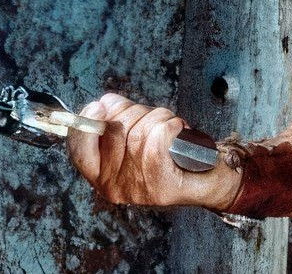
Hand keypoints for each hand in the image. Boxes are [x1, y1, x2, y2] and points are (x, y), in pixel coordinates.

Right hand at [66, 93, 240, 210]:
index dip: (85, 123)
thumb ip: (116, 119)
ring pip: (138, 133)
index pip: (78, 149)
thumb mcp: (137, 136)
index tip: (99, 106)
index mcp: (102, 174)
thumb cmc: (175, 154)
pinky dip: (172, 126)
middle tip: (156, 119)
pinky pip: (157, 141)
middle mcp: (114, 185)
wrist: (212, 178)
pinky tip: (181, 130)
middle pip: (114, 130)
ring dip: (160, 118)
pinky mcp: (160, 187)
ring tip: (172, 128)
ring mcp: (136, 188)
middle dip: (137, 112)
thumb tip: (104, 103)